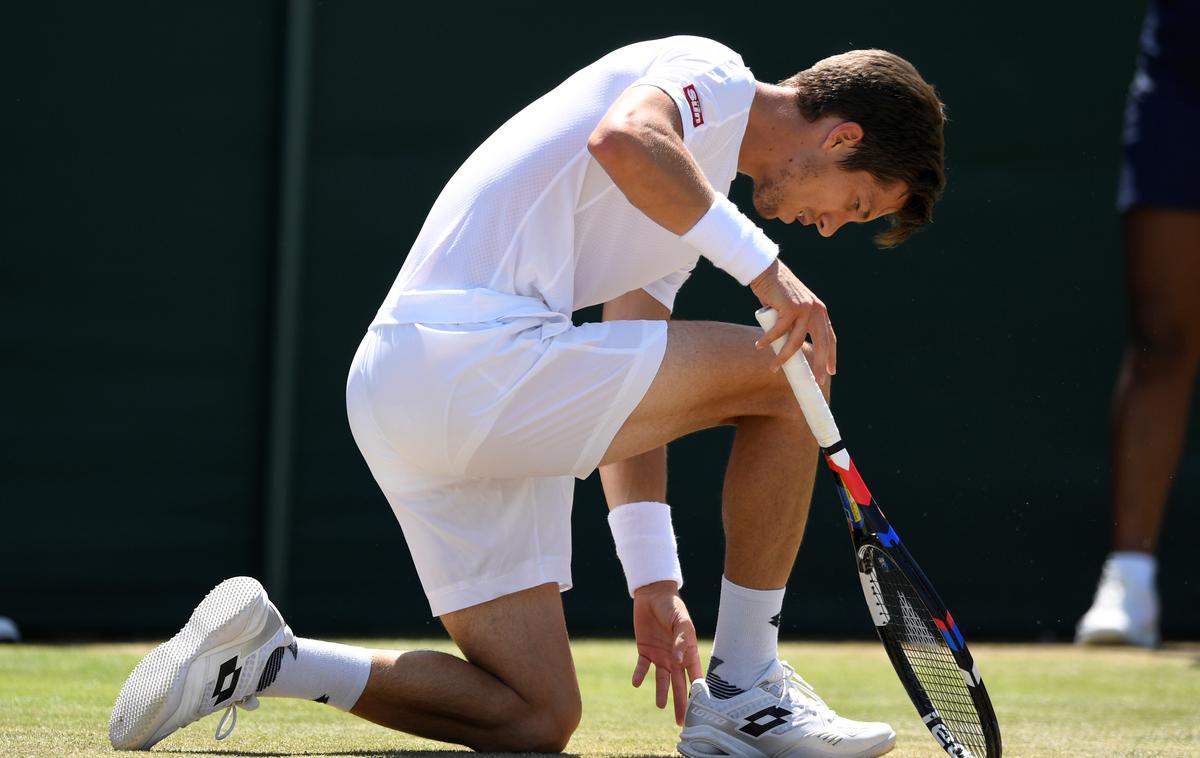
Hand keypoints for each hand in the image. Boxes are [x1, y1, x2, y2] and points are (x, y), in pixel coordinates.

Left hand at [631, 581, 702, 724]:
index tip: (700, 708)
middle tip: (682, 721)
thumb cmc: (673, 607)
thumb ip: (681, 640)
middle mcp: (674, 657)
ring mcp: (660, 655)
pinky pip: (642, 666)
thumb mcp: (681, 621)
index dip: (697, 690)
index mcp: (687, 651)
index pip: (694, 674)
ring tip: (661, 706)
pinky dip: (640, 675)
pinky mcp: (644, 650)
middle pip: (678, 683)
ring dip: (661, 692)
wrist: (653, 595)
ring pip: (662, 679)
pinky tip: (637, 683)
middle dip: (680, 702)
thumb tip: (679, 659)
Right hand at [750, 259, 836, 381]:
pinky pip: (778, 331)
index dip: (831, 356)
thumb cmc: (776, 293)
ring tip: (773, 368)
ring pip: (796, 341)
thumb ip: (796, 325)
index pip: (830, 338)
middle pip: (821, 343)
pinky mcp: (791, 308)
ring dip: (783, 357)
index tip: (830, 372)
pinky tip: (760, 345)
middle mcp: (816, 310)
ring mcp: (805, 308)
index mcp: (820, 311)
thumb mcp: (792, 310)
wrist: (767, 272)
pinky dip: (768, 340)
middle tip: (817, 382)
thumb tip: (791, 348)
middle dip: (820, 364)